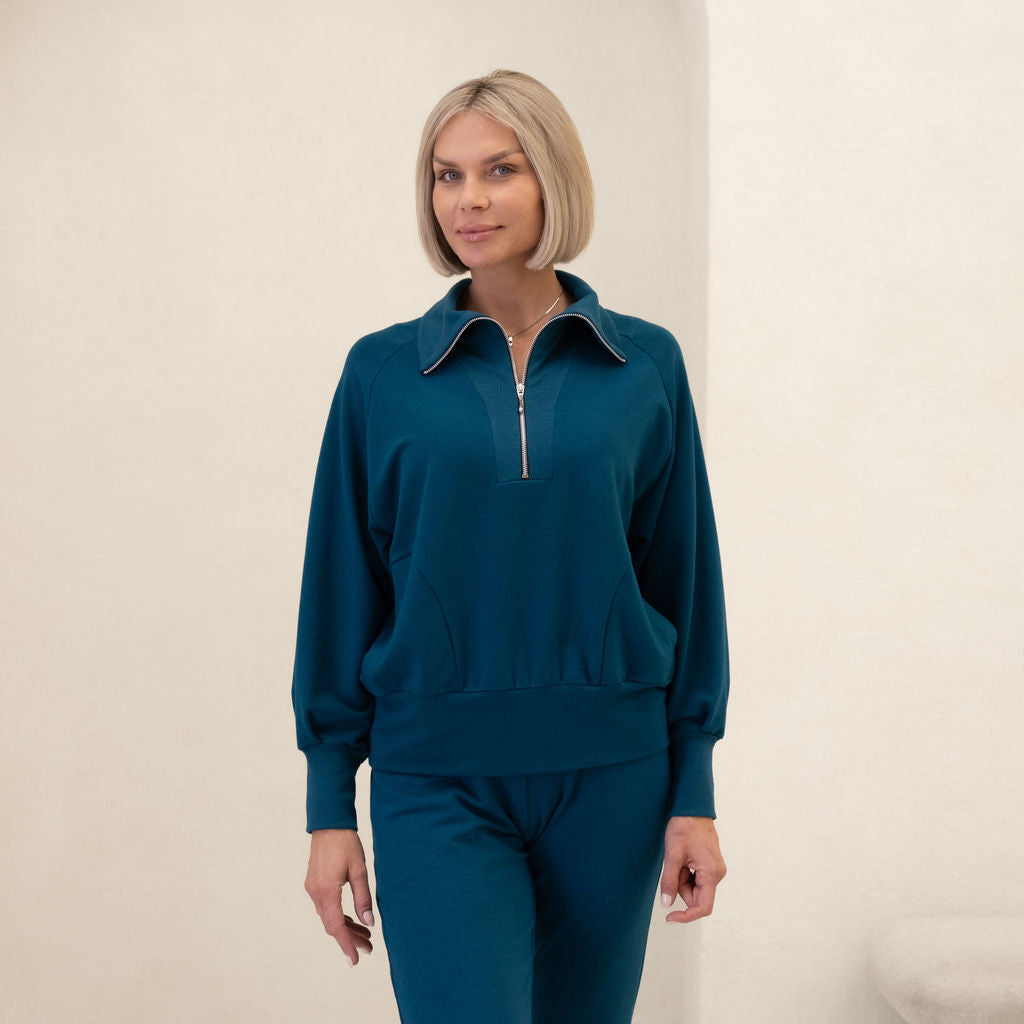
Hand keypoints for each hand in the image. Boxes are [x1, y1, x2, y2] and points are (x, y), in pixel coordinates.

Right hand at [305, 828, 375, 965]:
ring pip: (329, 917)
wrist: (329, 824)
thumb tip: (369, 922)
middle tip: (369, 949)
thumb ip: (363, 897)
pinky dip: (339, 916)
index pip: (336, 926)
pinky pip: (326, 908)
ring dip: (346, 928)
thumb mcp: (359, 869)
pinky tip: (352, 920)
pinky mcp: (314, 884)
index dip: (347, 944)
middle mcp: (315, 893)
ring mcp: (312, 889)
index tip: (356, 960)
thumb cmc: (346, 843)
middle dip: (350, 939)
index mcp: (327, 891)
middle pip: (332, 925)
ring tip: (366, 937)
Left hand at [660, 816, 725, 922]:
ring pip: (695, 888)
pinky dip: (686, 873)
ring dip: (682, 879)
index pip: (703, 907)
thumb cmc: (684, 827)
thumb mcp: (672, 854)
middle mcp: (717, 874)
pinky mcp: (711, 865)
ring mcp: (715, 869)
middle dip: (681, 887)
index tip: (670, 917)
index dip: (686, 916)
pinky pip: (697, 879)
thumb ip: (669, 881)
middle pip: (697, 897)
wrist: (693, 807)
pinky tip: (683, 858)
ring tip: (678, 858)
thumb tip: (666, 904)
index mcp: (711, 873)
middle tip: (673, 867)